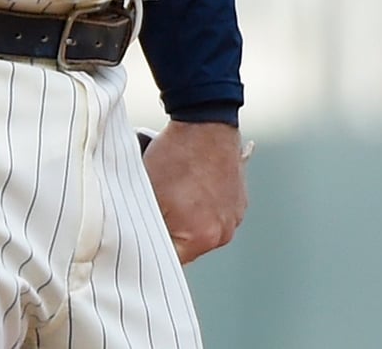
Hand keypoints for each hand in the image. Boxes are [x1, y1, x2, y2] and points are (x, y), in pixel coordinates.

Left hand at [142, 121, 248, 263]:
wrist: (204, 121)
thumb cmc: (176, 156)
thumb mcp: (150, 195)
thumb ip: (148, 226)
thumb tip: (141, 241)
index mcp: (202, 238)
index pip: (171, 260)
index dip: (154, 245)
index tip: (145, 232)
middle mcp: (224, 232)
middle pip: (188, 245)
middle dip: (172, 230)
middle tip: (161, 205)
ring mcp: (235, 215)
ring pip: (202, 227)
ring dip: (189, 216)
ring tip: (179, 189)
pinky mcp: (239, 199)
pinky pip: (216, 211)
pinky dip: (204, 203)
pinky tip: (193, 182)